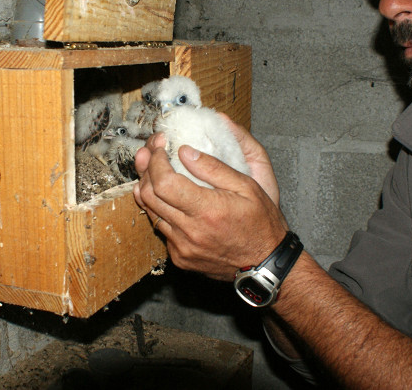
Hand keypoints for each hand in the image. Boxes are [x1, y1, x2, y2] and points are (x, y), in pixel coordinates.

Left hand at [133, 127, 288, 281]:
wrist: (265, 263)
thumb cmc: (261, 223)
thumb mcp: (247, 186)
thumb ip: (214, 168)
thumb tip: (185, 151)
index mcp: (207, 211)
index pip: (164, 182)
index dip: (156, 161)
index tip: (160, 147)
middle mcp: (190, 232)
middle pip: (149, 195)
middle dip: (146, 169)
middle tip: (150, 153)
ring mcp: (182, 248)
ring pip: (150, 212)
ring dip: (147, 189)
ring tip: (152, 170)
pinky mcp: (180, 258)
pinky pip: (161, 229)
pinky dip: (159, 210)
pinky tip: (166, 198)